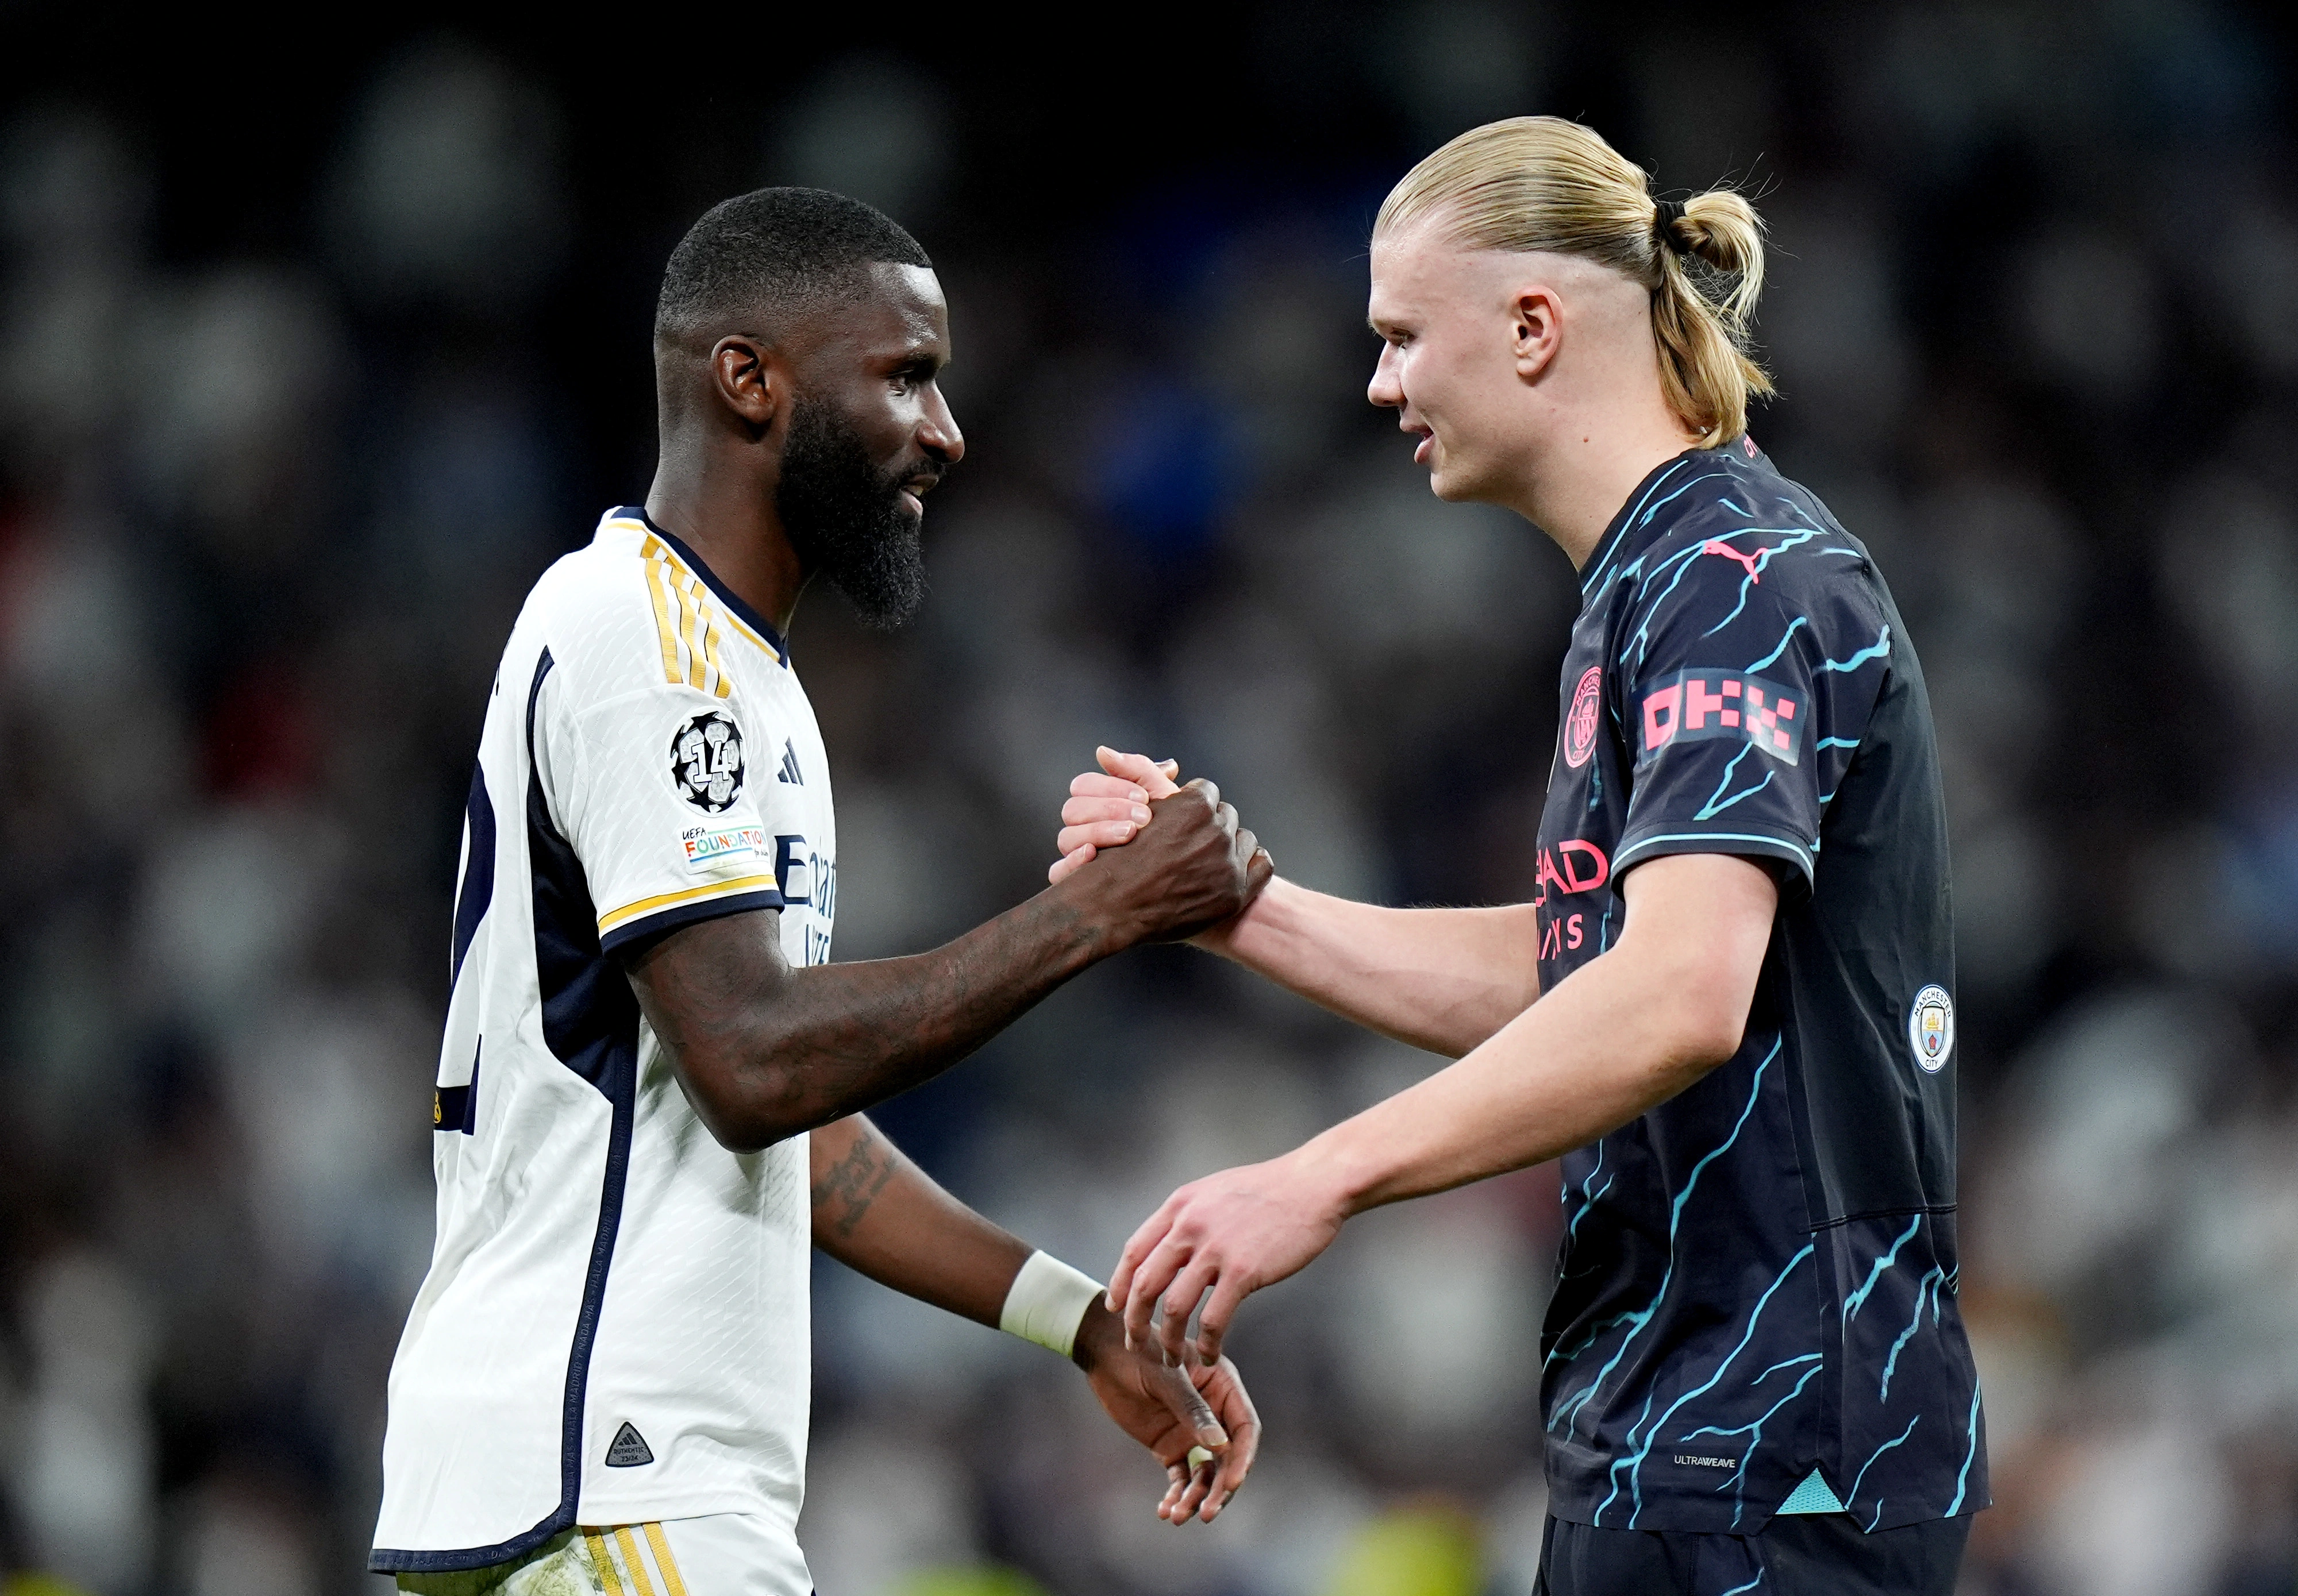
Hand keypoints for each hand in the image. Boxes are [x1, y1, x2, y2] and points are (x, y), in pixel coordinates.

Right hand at [1050, 748, 1183, 883]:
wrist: (1186, 861)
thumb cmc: (1171, 825)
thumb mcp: (1160, 791)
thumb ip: (1136, 768)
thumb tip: (1102, 752)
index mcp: (1095, 800)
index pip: (1083, 785)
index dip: (1111, 788)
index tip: (1144, 797)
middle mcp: (1081, 825)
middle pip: (1072, 809)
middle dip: (1109, 810)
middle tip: (1143, 818)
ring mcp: (1076, 852)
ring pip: (1067, 837)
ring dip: (1098, 832)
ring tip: (1129, 835)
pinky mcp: (1076, 879)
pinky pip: (1058, 872)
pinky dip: (1071, 863)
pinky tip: (1093, 855)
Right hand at [1050, 770, 1269, 945]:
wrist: (1111, 909)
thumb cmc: (1113, 858)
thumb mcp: (1127, 809)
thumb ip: (1142, 776)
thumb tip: (1149, 759)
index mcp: (1194, 805)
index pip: (1208, 792)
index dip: (1193, 807)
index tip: (1181, 821)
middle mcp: (1216, 832)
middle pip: (1227, 816)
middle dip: (1211, 827)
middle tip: (1190, 845)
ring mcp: (1228, 864)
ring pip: (1245, 839)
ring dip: (1230, 847)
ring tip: (1205, 862)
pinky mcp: (1236, 894)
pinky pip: (1262, 865)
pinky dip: (1250, 865)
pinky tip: (1230, 871)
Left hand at [1070, 1297, 1260, 1523]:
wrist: (1103, 1354)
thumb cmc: (1139, 1352)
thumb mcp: (1165, 1377)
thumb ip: (1192, 1409)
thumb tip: (1221, 1447)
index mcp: (1223, 1387)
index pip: (1245, 1429)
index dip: (1242, 1458)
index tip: (1232, 1483)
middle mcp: (1213, 1414)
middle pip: (1228, 1459)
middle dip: (1220, 1489)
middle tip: (1207, 1513)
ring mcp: (1192, 1433)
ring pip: (1205, 1474)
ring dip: (1196, 1497)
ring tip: (1178, 1515)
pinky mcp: (1170, 1447)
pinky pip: (1180, 1477)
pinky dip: (1176, 1495)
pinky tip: (1165, 1510)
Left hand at [1108, 1153, 1348, 1369]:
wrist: (1313, 1184)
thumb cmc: (1271, 1190)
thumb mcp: (1215, 1192)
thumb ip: (1190, 1217)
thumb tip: (1173, 1247)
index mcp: (1180, 1205)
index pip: (1134, 1251)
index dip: (1120, 1284)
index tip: (1116, 1307)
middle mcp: (1189, 1225)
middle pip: (1144, 1283)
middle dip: (1135, 1321)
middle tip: (1136, 1344)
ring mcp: (1215, 1248)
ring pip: (1173, 1307)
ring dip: (1168, 1340)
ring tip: (1172, 1359)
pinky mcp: (1243, 1270)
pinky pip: (1213, 1318)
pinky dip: (1205, 1343)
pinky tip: (1208, 1354)